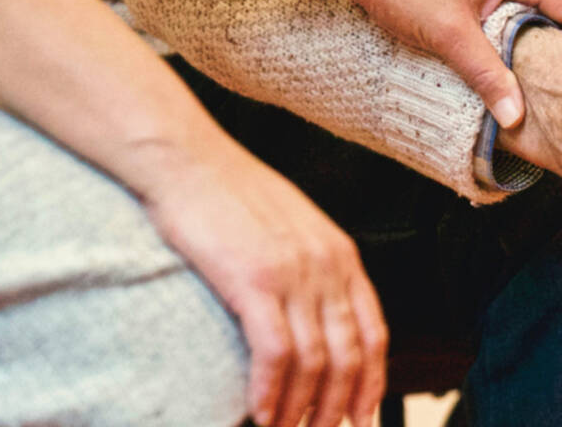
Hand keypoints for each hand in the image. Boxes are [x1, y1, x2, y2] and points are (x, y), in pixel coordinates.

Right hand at [126, 141, 387, 426]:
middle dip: (338, 406)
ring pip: (316, 361)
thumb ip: (311, 267)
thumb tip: (314, 313)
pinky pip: (276, 353)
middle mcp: (327, 266)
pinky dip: (272, 392)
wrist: (186, 159)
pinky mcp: (254, 281)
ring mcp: (294, 273)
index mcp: (341, 254)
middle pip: (350, 355)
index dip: (372, 381)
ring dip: (302, 409)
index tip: (361, 414)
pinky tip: (262, 413)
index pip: (374, 332)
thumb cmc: (228, 193)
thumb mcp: (291, 227)